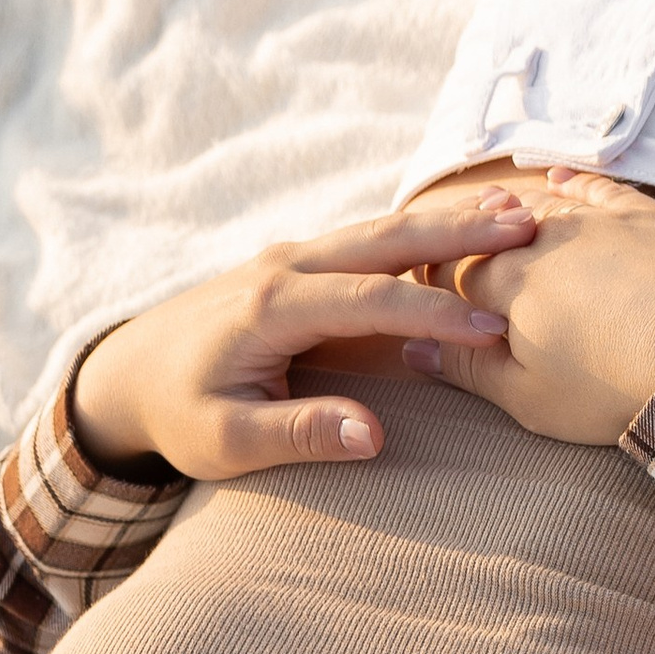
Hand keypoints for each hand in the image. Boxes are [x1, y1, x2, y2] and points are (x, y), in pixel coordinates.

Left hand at [66, 190, 537, 480]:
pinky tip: (466, 227)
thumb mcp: (226, 442)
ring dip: (449, 221)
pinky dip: (423, 233)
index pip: (372, 301)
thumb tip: (374, 434)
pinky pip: (371, 242)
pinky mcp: (301, 266)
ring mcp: (293, 259)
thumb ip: (298, 434)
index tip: (495, 329)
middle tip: (526, 224)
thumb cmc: (176, 413)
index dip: (437, 313)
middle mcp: (285, 266)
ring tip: (515, 211)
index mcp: (272, 307)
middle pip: (386, 239)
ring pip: (383, 230)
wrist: (128, 373)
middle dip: (459, 231)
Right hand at [427, 167, 654, 444]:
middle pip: (486, 233)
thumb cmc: (616, 386)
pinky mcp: (641, 213)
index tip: (422, 291)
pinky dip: (570, 185)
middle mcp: (541, 237)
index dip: (430, 281)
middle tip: (453, 256)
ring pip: (534, 206)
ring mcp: (593, 218)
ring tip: (493, 222)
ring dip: (508, 214)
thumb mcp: (531, 398)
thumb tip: (416, 347)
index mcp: (505, 283)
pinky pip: (594, 187)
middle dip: (464, 244)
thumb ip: (469, 369)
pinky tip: (558, 183)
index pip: (448, 270)